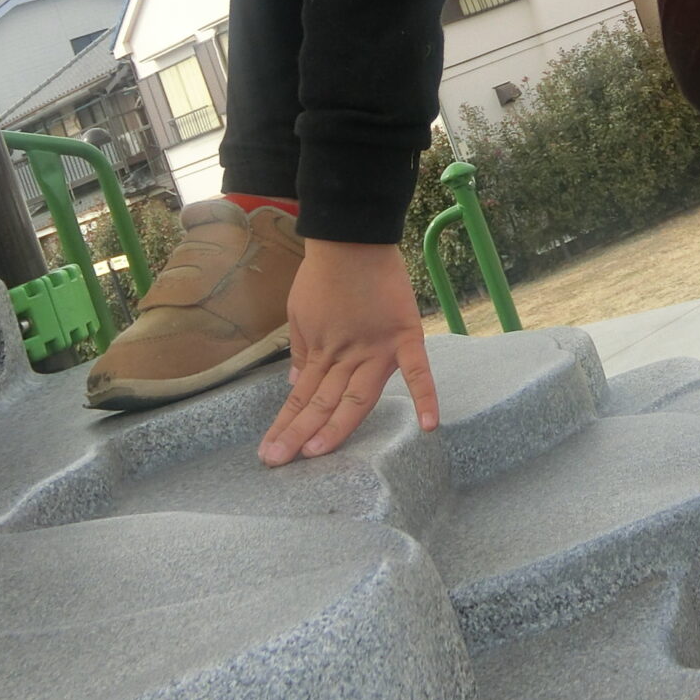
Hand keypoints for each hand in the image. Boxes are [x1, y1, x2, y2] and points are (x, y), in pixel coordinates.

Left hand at [258, 239, 440, 464]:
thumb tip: (296, 386)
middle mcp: (347, 357)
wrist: (351, 238)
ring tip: (317, 453)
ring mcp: (376, 350)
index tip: (269, 452)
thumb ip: (301, 353)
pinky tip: (430, 426)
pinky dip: (426, 396)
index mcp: (321, 351)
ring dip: (335, 427)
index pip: (301, 397)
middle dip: (298, 432)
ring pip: (356, 398)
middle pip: (322, 402)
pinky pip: (418, 370)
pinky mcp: (404, 336)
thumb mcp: (298, 314)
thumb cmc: (322, 273)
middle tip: (278, 461)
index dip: (286, 425)